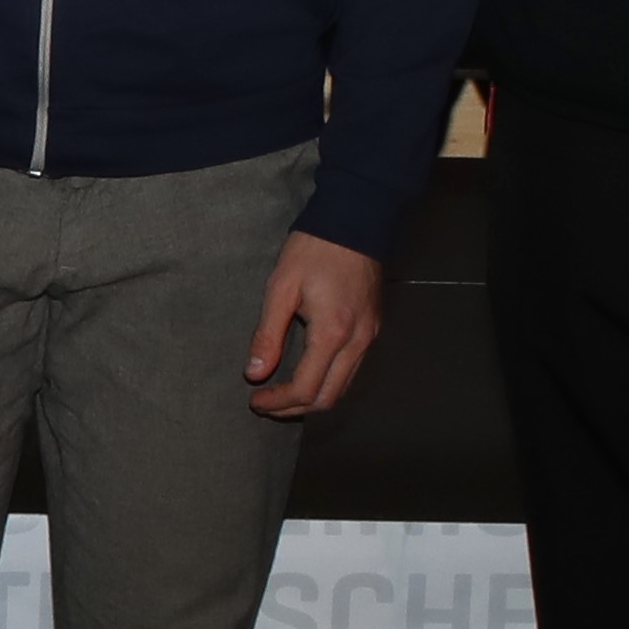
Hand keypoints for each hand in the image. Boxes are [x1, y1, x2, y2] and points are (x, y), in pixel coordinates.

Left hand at [244, 230, 385, 420]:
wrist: (355, 220)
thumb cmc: (313, 250)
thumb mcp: (281, 287)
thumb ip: (267, 334)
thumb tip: (255, 373)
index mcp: (332, 334)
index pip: (305, 389)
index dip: (278, 402)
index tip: (255, 399)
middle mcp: (357, 342)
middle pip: (329, 398)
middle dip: (295, 409)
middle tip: (267, 404)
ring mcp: (370, 337)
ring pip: (344, 387)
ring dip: (313, 398)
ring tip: (282, 394)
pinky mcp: (373, 329)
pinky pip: (352, 370)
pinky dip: (328, 381)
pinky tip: (307, 373)